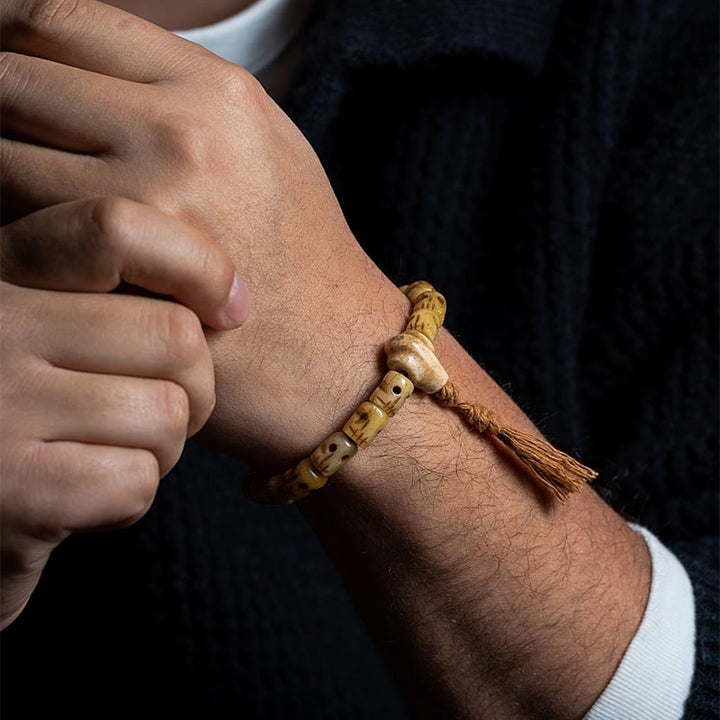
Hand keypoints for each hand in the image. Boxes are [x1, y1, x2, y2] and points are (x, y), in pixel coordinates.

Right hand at [0, 197, 248, 628]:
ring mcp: (1, 407)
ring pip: (166, 414)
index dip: (200, 266)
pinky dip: (129, 498)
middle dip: (196, 385)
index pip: (116, 230)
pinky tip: (85, 497)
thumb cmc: (21, 402)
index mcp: (4, 271)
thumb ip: (106, 295)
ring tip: (113, 451)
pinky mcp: (16, 490)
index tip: (232, 306)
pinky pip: (136, 481)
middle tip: (165, 407)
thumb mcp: (44, 323)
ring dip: (163, 447)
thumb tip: (233, 295)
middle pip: (174, 336)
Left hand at [1, 0, 405, 466]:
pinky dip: (12, 235)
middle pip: (14, 81)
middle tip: (7, 141)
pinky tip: (43, 251)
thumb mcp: (270, 150)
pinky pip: (19, 235)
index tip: (3, 67)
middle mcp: (180, 133)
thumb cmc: (305, 259)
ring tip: (25, 205)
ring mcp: (150, 204)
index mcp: (215, 91)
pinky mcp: (126, 279)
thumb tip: (97, 75)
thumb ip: (187, 97)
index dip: (7, 37)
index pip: (62, 20)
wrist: (334, 355)